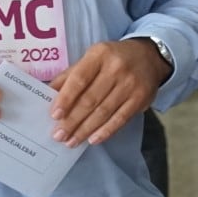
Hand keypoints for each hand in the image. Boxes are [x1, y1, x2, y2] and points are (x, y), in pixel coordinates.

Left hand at [48, 38, 168, 147]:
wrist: (149, 56)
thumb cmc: (113, 59)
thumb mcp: (92, 58)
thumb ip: (71, 75)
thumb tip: (48, 93)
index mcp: (99, 54)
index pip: (80, 78)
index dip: (66, 98)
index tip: (54, 115)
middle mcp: (116, 68)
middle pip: (91, 99)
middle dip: (72, 120)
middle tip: (59, 135)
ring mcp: (130, 84)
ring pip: (104, 111)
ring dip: (85, 129)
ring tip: (71, 141)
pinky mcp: (140, 98)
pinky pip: (120, 118)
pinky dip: (105, 131)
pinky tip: (93, 139)